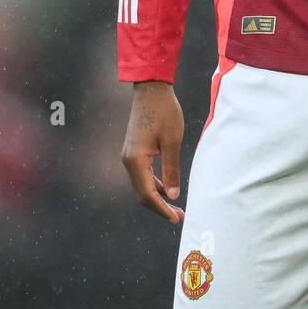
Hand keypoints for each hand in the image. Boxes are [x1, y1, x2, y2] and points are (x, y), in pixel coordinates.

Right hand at [121, 81, 185, 224]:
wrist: (151, 89)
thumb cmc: (164, 112)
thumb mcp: (172, 141)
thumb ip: (172, 169)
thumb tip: (173, 195)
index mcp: (136, 160)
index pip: (148, 194)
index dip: (162, 209)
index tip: (176, 219)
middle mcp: (128, 161)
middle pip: (142, 194)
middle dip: (160, 207)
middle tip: (179, 217)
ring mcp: (129, 156)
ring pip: (142, 185)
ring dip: (157, 198)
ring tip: (175, 208)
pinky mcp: (134, 151)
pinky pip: (143, 175)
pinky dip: (154, 185)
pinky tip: (167, 190)